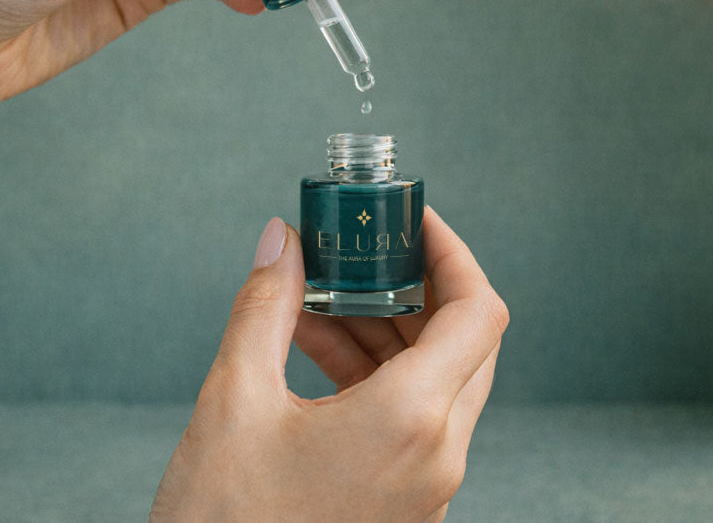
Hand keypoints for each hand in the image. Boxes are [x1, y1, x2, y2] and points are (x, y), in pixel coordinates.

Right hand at [150, 210, 508, 522]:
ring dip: (387, 331)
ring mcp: (425, 491)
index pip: (479, 313)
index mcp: (409, 423)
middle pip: (466, 344)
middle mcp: (436, 458)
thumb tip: (281, 239)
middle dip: (418, 287)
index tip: (413, 218)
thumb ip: (266, 306)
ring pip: (437, 384)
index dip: (453, 252)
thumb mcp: (233, 401)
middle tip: (366, 251)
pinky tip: (312, 352)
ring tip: (316, 300)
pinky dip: (375, 378)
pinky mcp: (403, 509)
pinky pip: (412, 423)